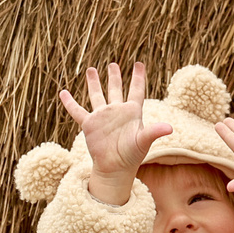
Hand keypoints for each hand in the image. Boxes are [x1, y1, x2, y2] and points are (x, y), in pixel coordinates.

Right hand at [58, 61, 171, 204]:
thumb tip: (170, 128)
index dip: (138, 77)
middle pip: (116, 89)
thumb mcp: (143, 141)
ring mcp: (102, 117)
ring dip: (94, 83)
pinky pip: (77, 111)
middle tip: (113, 64)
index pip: (136, 90)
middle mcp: (117, 112)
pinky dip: (70, 102)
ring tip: (91, 69)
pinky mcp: (89, 125)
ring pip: (97, 96)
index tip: (138, 64)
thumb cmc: (132, 156)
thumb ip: (154, 131)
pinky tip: (63, 93)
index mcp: (132, 112)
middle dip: (114, 77)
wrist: (115, 168)